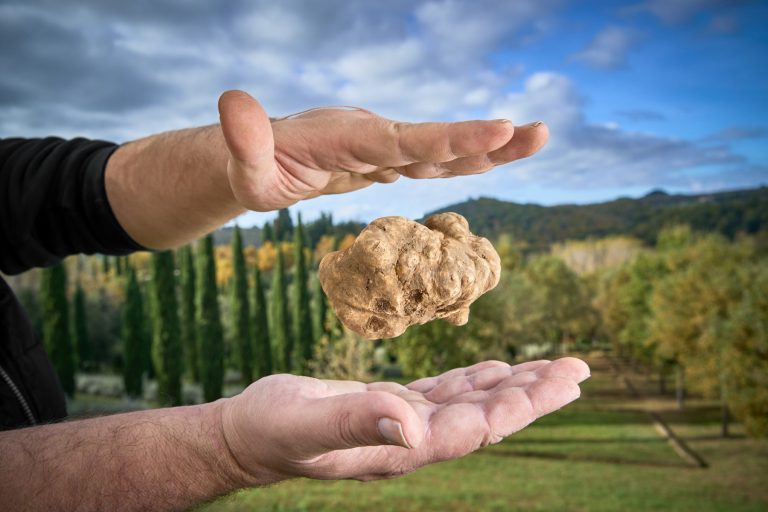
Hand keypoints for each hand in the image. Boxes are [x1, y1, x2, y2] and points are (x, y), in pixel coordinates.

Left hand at [217, 90, 548, 211]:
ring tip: (536, 139)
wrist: (257, 156)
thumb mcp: (241, 166)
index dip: (450, 139)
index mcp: (348, 138)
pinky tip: (490, 162)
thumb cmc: (251, 169)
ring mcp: (381, 146)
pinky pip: (427, 162)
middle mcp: (372, 135)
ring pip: (438, 150)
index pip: (405, 140)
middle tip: (539, 132)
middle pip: (434, 139)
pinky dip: (461, 161)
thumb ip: (242, 142)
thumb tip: (232, 102)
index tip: (497, 128)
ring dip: (486, 149)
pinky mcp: (384, 158)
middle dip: (485, 139)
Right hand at [220, 357, 588, 483]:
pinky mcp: (391, 408)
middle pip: (486, 418)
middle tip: (577, 370)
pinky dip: (475, 379)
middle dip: (533, 395)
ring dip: (513, 385)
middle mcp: (412, 441)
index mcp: (400, 450)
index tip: (556, 383)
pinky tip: (497, 369)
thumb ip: (356, 423)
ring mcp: (404, 425)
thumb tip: (412, 428)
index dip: (515, 406)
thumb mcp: (307, 425)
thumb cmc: (272, 431)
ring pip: (471, 403)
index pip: (473, 430)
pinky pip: (444, 394)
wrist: (249, 435)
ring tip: (553, 368)